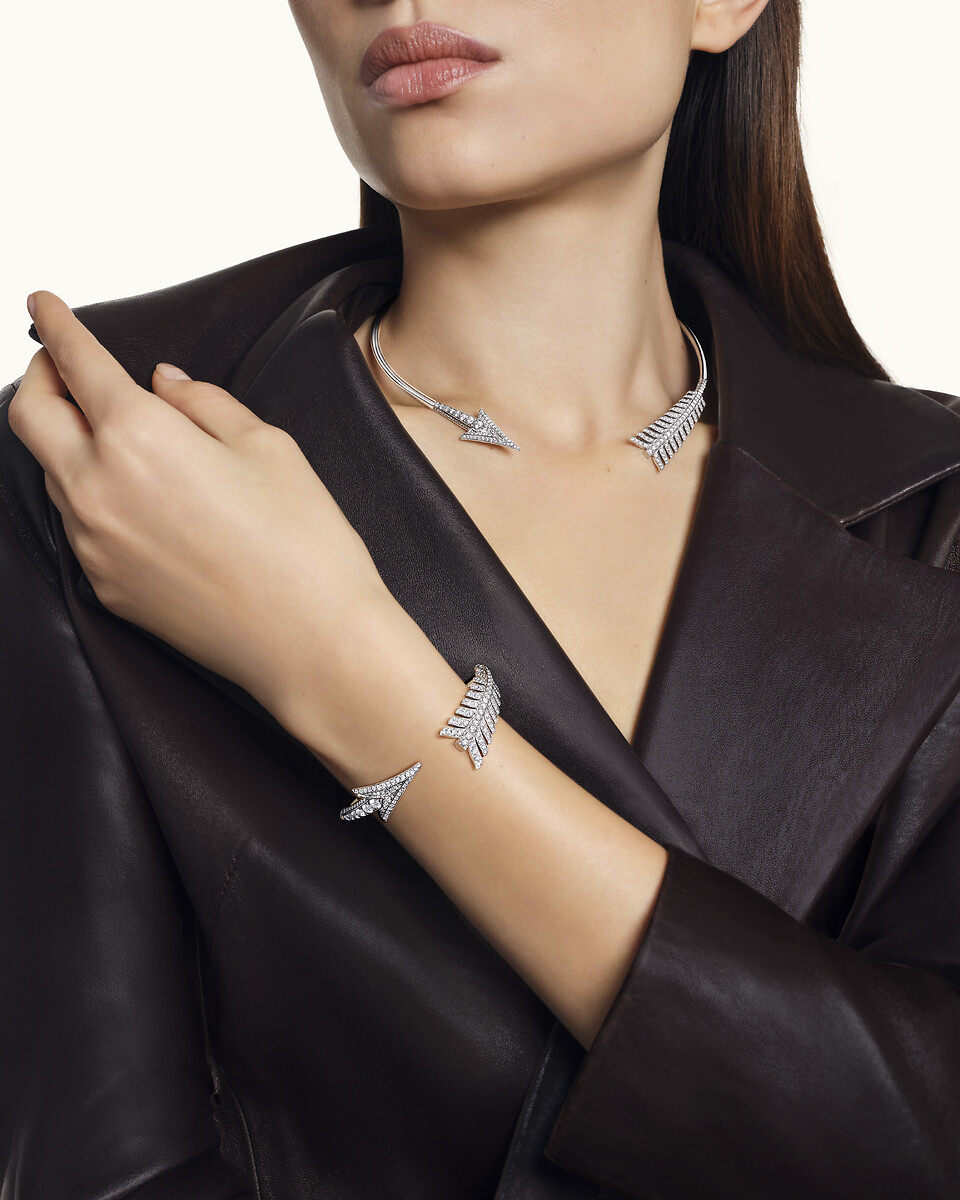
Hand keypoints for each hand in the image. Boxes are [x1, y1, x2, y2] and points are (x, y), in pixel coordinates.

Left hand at [8, 290, 391, 712]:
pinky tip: (140, 499)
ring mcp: (94, 545)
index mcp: (138, 437)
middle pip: (29, 416)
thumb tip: (166, 385)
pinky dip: (93, 496)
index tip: (45, 306)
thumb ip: (205, 404)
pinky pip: (80, 526)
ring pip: (50, 473)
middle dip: (40, 378)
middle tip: (64, 365)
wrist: (312, 643)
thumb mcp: (268, 447)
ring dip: (68, 441)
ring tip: (119, 437)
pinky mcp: (105, 587)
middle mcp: (98, 489)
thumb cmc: (303, 548)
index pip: (75, 363)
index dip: (56, 326)